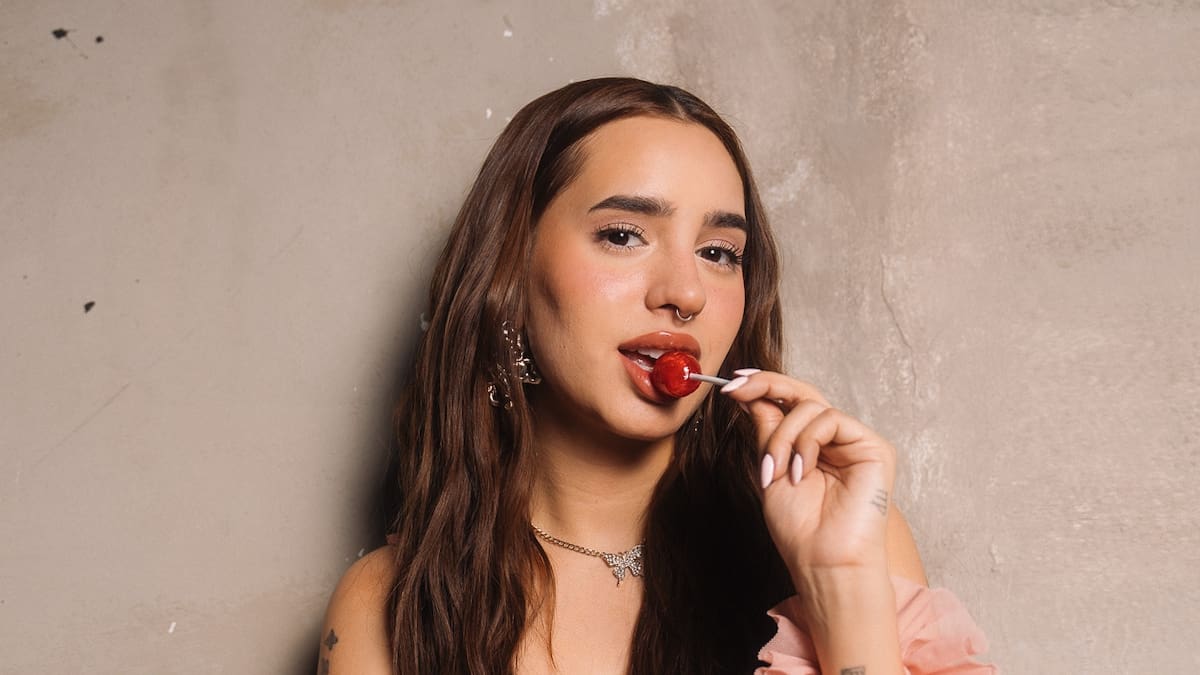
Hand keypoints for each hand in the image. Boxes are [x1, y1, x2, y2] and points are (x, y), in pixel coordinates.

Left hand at [720, 370, 896, 574]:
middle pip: (803, 393)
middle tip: (736, 389)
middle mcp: (835, 440)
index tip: (732, 384)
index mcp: (811, 445)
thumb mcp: (770, 468)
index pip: (789, 402)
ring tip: (777, 472)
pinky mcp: (874, 448)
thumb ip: (768, 430)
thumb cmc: (799, 528)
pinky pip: (831, 419)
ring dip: (782, 437)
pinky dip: (807, 442)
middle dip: (766, 385)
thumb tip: (751, 394)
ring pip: (810, 407)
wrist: (822, 562)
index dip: (763, 386)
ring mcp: (855, 442)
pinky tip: (801, 471)